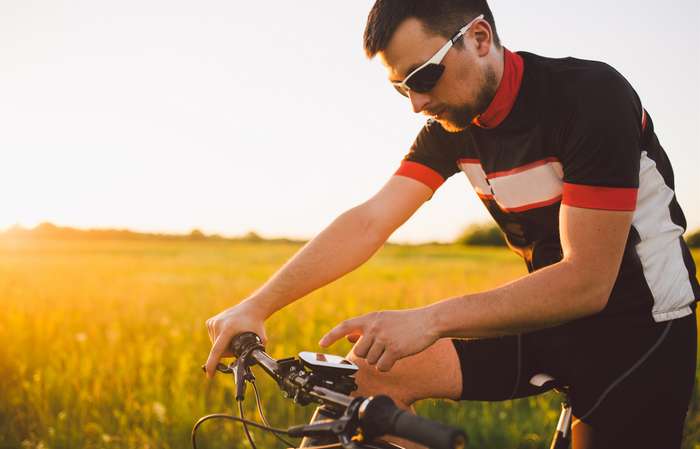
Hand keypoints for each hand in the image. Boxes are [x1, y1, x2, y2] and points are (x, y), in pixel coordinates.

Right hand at [204, 300, 267, 378]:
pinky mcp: (210, 322)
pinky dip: (219, 339)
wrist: (251, 308)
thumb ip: (258, 351)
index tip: (209, 375)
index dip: (212, 364)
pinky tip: (228, 332)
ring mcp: (213, 323)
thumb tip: (258, 363)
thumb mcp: (260, 339)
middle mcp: (218, 325)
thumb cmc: (256, 324)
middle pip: (218, 350)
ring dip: (223, 346)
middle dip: (227, 352)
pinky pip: (212, 337)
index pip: (217, 350)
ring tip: (234, 335)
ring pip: (215, 344)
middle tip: (238, 344)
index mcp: (228, 329)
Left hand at [318, 308, 438, 371]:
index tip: (321, 344)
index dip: (332, 335)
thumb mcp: (384, 319)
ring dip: (380, 360)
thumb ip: (367, 328)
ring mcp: (384, 338)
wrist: (429, 321)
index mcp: (370, 318)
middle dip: (368, 355)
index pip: (345, 325)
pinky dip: (387, 366)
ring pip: (370, 361)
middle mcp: (374, 327)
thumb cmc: (406, 322)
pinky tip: (396, 357)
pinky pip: (382, 366)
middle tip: (382, 349)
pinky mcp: (395, 349)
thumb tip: (349, 337)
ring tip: (392, 349)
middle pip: (358, 352)